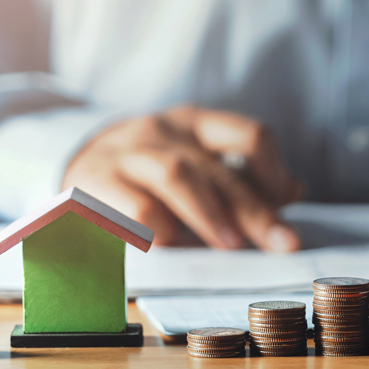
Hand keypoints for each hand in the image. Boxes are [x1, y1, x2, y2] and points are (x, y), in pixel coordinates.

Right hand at [61, 106, 302, 251]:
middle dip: (254, 209)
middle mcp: (163, 130)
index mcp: (194, 124)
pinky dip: (161, 229)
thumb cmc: (146, 171)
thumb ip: (236, 178)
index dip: (273, 171)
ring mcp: (128, 152)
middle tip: (281, 242)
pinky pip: (137, 205)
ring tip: (230, 245)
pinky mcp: (97, 180)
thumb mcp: (192, 163)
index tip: (287, 204)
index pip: (248, 134)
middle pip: (216, 167)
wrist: (75, 164)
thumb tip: (293, 192)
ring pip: (177, 175)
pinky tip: (171, 243)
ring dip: (209, 214)